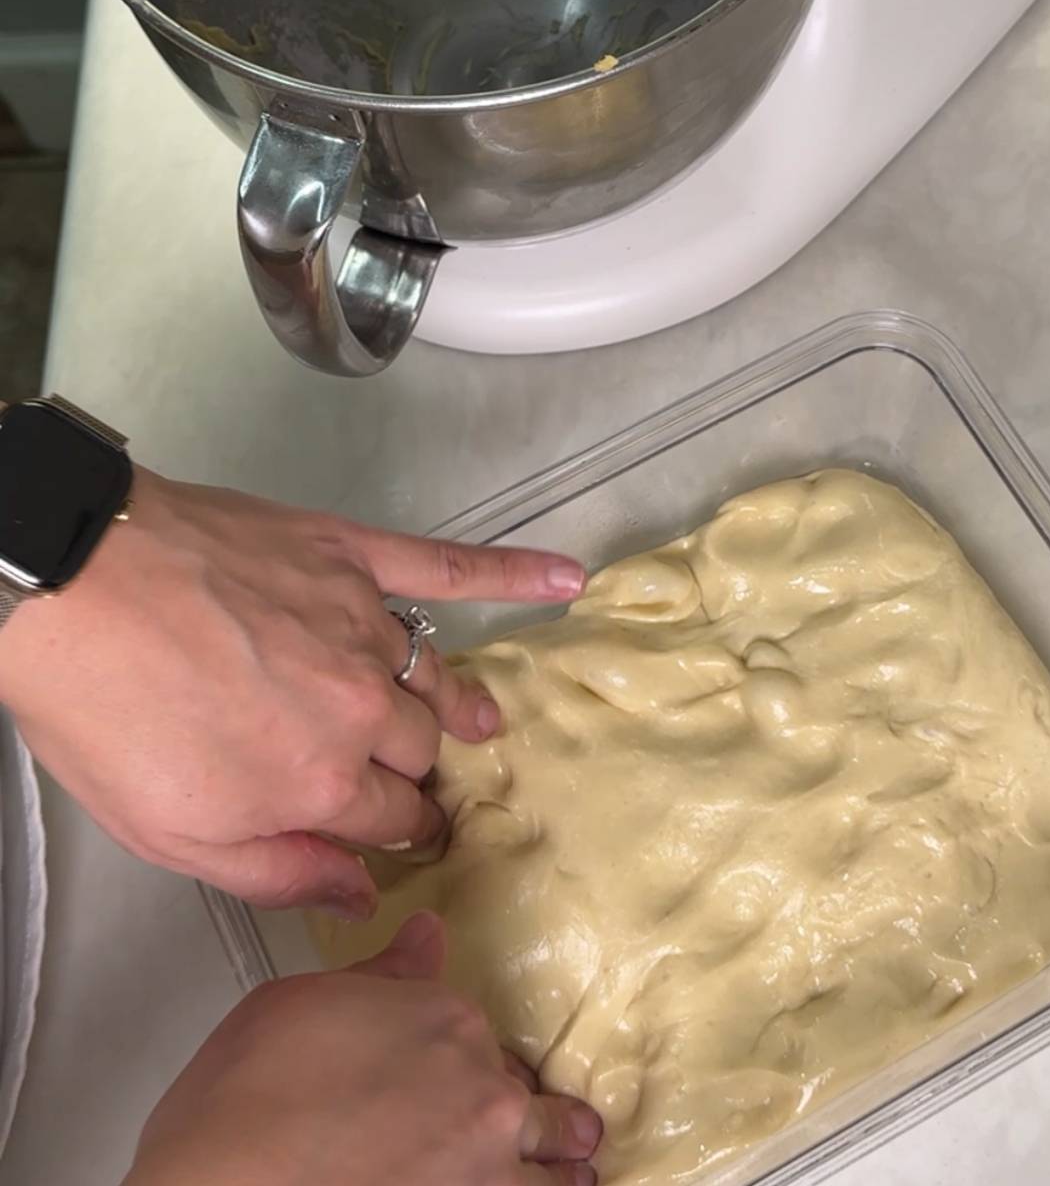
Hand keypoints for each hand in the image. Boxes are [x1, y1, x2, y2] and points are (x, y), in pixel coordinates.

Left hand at [0, 467, 583, 914]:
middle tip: (404, 778)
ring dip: (456, 707)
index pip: (396, 819)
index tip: (402, 836)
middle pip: (421, 751)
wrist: (78, 586)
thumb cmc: (108, 714)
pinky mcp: (351, 556)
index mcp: (322, 782)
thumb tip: (363, 896)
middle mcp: (362, 707)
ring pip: (434, 678)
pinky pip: (449, 568)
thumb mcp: (172, 834)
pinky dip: (514, 571)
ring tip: (480, 724)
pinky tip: (568, 576)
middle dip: (416, 773)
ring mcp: (364, 625)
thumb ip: (277, 872)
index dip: (398, 830)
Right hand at [125, 912, 603, 1185]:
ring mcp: (488, 1166)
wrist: (223, 1184)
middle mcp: (482, 1088)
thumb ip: (381, 975)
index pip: (477, 1032)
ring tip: (571, 1173)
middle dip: (521, 1110)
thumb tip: (425, 938)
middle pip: (524, 1095)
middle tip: (541, 1125)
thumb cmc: (242, 1104)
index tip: (453, 1073)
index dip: (460, 1057)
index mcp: (443, 1017)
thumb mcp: (301, 1003)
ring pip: (560, 1164)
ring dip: (562, 1164)